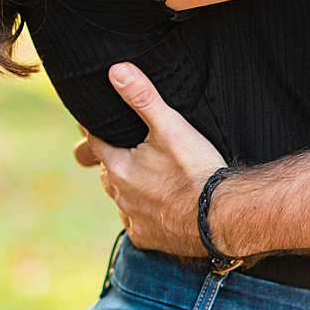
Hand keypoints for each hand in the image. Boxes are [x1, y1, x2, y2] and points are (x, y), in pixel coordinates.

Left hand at [72, 63, 227, 257]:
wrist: (221, 216)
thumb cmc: (195, 169)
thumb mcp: (170, 126)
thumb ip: (142, 97)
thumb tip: (116, 70)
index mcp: (118, 167)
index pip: (93, 143)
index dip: (91, 130)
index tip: (87, 122)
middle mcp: (120, 195)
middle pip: (106, 173)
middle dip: (109, 162)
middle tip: (114, 151)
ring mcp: (133, 219)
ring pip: (120, 200)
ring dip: (126, 190)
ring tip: (138, 180)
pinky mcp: (149, 238)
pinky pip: (136, 225)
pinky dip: (142, 216)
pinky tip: (154, 210)